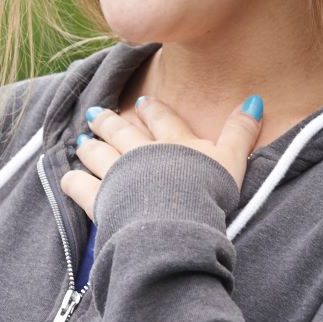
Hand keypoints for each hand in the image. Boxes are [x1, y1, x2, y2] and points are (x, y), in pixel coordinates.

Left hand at [61, 94, 263, 220]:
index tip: (142, 102)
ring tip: (80, 139)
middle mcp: (143, 153)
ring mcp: (118, 174)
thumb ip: (242, 131)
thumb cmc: (207, 191)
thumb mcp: (232, 158)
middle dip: (110, 122)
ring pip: (99, 154)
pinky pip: (80, 187)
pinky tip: (68, 177)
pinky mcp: (101, 199)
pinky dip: (72, 181)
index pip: (162, 120)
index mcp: (175, 142)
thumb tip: (254, 100)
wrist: (177, 221)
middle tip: (96, 113)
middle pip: (123, 132)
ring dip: (90, 146)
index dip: (153, 110)